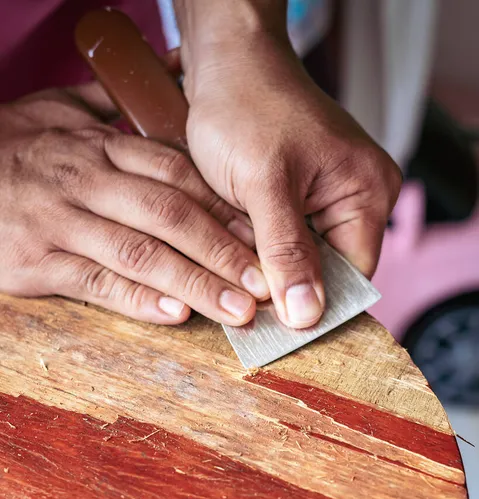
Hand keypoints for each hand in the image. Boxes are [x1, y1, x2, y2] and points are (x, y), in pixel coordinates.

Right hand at [0, 85, 270, 324]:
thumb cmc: (13, 147)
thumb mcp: (58, 108)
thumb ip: (114, 99)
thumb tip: (172, 65)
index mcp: (98, 147)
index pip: (177, 175)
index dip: (224, 207)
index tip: (261, 235)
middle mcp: (85, 182)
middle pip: (169, 216)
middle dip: (222, 250)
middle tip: (263, 281)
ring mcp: (60, 224)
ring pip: (140, 254)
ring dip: (194, 282)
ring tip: (237, 308)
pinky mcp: (35, 263)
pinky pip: (96, 284)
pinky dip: (139, 301)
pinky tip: (177, 315)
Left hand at [177, 16, 401, 328]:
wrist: (227, 65)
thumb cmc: (248, 106)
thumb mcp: (264, 183)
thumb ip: (287, 251)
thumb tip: (307, 315)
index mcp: (367, 194)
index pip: (351, 276)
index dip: (313, 304)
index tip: (271, 326)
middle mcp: (357, 199)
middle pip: (328, 271)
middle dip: (285, 286)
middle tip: (242, 300)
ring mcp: (328, 199)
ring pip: (303, 258)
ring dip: (269, 267)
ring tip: (234, 267)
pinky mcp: (301, 197)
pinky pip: (287, 239)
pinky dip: (261, 248)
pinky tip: (236, 247)